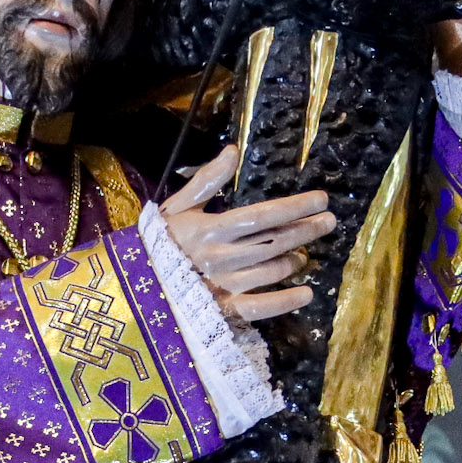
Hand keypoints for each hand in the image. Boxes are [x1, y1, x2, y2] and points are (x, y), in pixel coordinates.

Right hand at [159, 147, 337, 323]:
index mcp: (211, 230)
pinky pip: (260, 308)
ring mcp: (224, 286)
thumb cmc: (157, 242)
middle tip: (328, 221)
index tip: (321, 199)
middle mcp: (222, 258)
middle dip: (306, 230)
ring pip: (271, 272)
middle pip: (275, 242)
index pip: (263, 216)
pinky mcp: (223, 311)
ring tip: (305, 253)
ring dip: (294, 260)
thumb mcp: (177, 205)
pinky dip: (286, 301)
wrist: (133, 285)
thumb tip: (233, 151)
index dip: (295, 207)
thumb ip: (207, 180)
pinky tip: (306, 293)